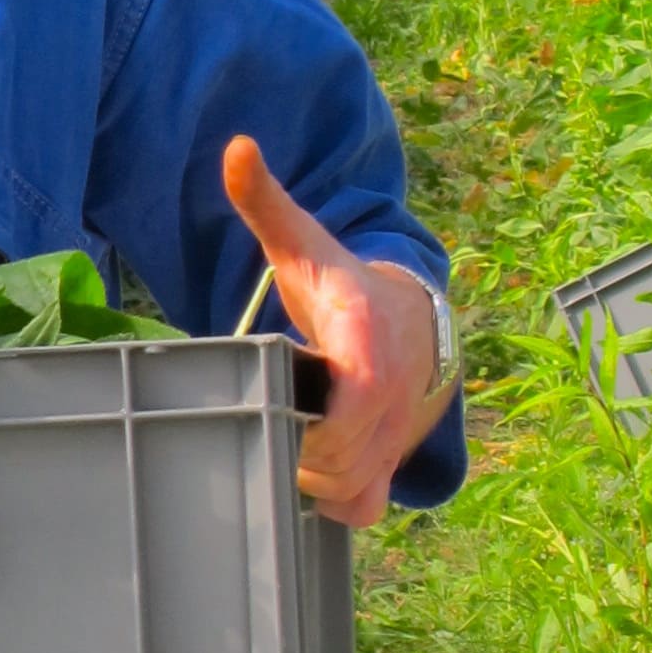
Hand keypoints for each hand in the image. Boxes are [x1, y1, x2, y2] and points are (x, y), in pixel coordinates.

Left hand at [222, 135, 454, 528]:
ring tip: (285, 440)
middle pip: (339, 457)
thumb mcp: (303, 243)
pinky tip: (312, 473)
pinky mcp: (396, 459)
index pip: (353, 399)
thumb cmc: (343, 286)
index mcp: (368, 340)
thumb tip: (237, 147)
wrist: (414, 317)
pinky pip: (367, 505)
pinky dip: (338, 502)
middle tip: (267, 420)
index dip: (313, 420)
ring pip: (350, 487)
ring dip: (309, 478)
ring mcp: (399, 432)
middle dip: (296, 450)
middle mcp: (393, 392)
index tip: (280, 402)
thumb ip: (266, 201)